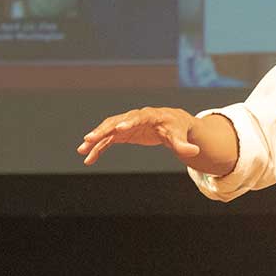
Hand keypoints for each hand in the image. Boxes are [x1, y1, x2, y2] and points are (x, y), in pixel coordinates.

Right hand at [77, 106, 202, 165]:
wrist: (172, 123)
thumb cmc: (177, 127)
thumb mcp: (181, 136)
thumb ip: (184, 144)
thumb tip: (194, 152)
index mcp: (149, 116)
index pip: (137, 117)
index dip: (128, 121)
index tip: (119, 128)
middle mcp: (134, 118)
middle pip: (115, 122)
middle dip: (102, 130)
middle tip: (89, 139)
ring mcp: (126, 125)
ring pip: (107, 130)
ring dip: (95, 139)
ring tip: (82, 150)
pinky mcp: (122, 133)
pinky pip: (107, 141)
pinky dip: (98, 148)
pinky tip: (88, 159)